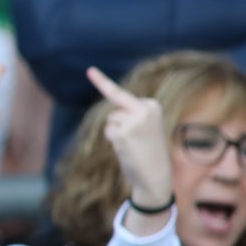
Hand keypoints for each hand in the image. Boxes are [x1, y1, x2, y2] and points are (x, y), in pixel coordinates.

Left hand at [86, 66, 172, 215]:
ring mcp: (133, 122)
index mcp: (152, 106)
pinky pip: (109, 131)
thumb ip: (131, 114)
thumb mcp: (145, 125)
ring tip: (133, 144)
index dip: (104, 84)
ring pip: (111, 119)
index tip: (89, 70)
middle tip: (91, 73)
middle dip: (105, 91)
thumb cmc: (149, 148)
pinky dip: (113, 140)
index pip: (121, 94)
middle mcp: (144, 110)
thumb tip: (113, 117)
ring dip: (117, 131)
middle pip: (115, 102)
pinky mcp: (123, 134)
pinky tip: (127, 148)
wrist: (156, 174)